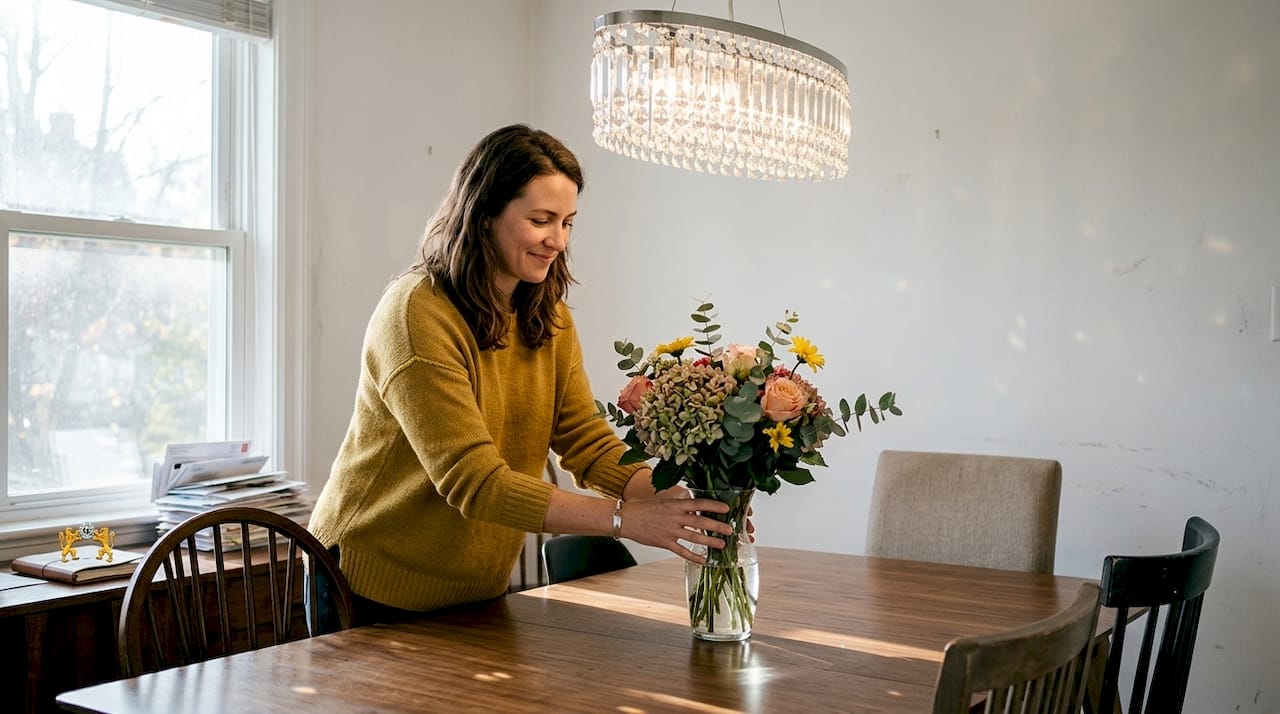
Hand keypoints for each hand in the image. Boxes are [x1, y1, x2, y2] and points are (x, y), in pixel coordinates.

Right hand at [622, 469, 755, 544]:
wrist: (626, 518)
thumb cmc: (643, 508)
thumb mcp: (663, 501)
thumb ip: (679, 505)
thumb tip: (694, 507)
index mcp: (675, 505)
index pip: (699, 503)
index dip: (713, 505)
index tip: (726, 508)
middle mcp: (675, 517)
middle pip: (700, 522)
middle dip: (717, 526)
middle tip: (730, 529)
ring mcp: (670, 531)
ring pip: (694, 537)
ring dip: (709, 542)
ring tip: (722, 545)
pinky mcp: (664, 542)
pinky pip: (682, 551)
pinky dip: (694, 556)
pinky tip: (703, 560)